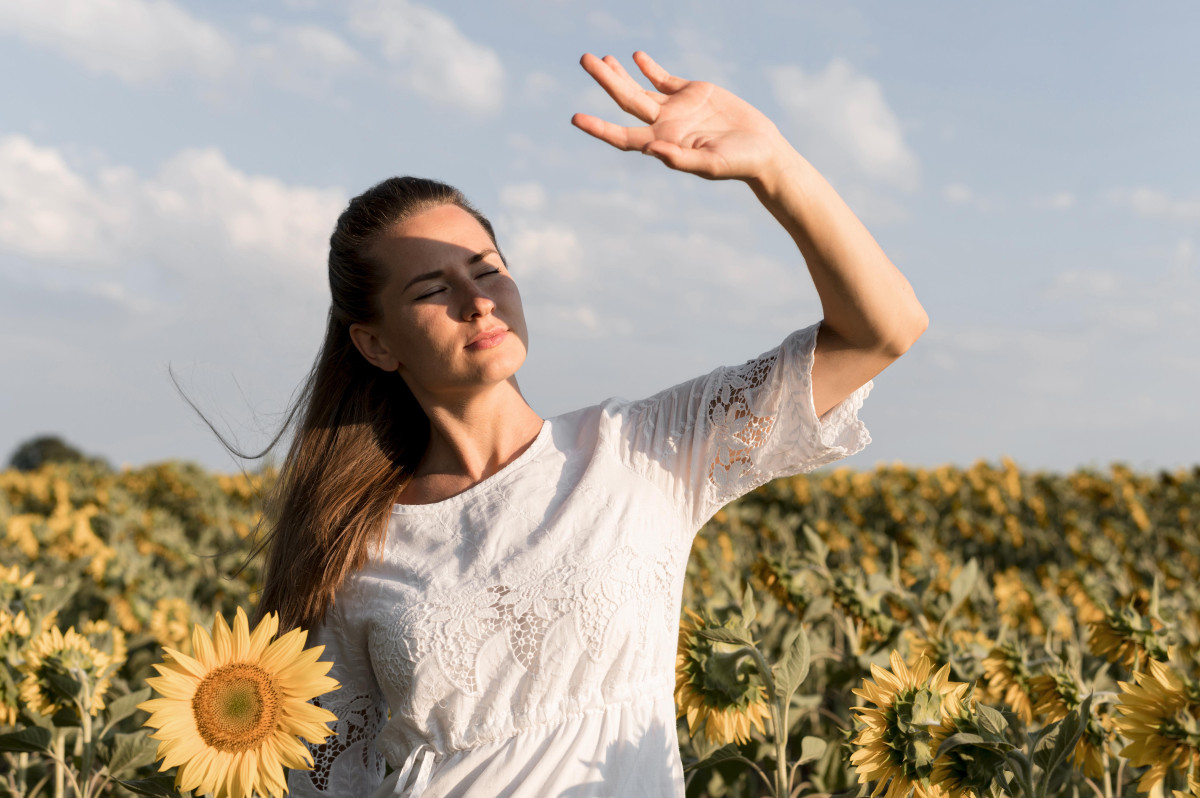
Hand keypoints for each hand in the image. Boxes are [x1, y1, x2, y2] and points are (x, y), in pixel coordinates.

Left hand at [571, 51, 793, 182]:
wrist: (762, 150)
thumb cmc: (737, 164)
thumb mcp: (709, 164)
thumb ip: (679, 158)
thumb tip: (650, 149)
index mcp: (663, 143)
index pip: (622, 136)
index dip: (599, 128)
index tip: (576, 119)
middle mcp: (664, 125)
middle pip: (625, 100)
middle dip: (605, 80)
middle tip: (584, 59)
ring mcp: (677, 108)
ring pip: (640, 87)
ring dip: (620, 73)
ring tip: (599, 58)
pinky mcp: (693, 93)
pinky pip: (664, 78)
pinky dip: (650, 68)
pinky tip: (637, 57)